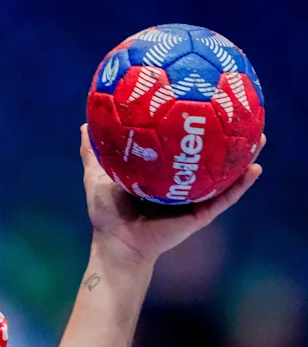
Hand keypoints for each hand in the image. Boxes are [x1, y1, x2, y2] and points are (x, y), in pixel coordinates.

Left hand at [79, 123, 263, 265]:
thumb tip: (85, 126)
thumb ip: (93, 153)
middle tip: (242, 114)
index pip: (181, 146)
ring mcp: (193, 199)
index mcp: (162, 174)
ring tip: (260, 138)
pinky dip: (240, 185)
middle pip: (208, 157)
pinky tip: (255, 169)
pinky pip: (224, 198)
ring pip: (224, 176)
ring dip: (243, 158)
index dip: (193, 128)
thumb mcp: (98, 176)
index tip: (204, 103)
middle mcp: (181, 185)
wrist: (116, 244)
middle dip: (226, 138)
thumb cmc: (107, 213)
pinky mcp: (200, 215)